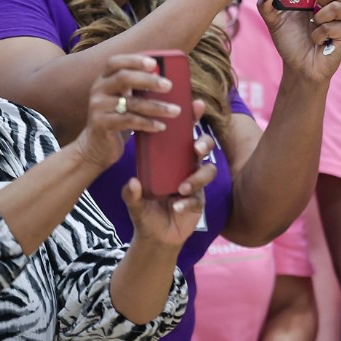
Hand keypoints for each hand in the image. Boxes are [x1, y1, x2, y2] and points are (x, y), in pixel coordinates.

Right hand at [72, 54, 190, 171]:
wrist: (95, 147)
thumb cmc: (118, 120)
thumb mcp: (128, 101)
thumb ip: (145, 91)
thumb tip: (181, 91)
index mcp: (105, 79)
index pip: (116, 62)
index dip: (134, 60)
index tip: (154, 63)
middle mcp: (99, 89)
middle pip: (123, 78)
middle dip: (148, 80)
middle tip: (169, 86)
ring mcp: (98, 106)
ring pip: (130, 103)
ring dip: (156, 106)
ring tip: (175, 111)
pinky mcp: (101, 124)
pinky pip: (128, 121)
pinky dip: (147, 123)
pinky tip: (160, 126)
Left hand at [123, 99, 215, 251]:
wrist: (154, 236)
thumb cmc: (145, 210)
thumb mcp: (133, 201)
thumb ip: (132, 194)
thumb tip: (133, 182)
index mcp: (171, 159)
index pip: (183, 134)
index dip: (192, 118)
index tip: (195, 104)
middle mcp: (186, 167)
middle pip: (204, 147)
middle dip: (204, 144)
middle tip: (195, 148)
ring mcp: (195, 184)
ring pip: (208, 171)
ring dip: (197, 177)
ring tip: (182, 187)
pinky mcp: (198, 202)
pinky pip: (199, 197)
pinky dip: (188, 202)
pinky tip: (177, 206)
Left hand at [258, 0, 340, 81]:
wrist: (298, 67)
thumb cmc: (289, 42)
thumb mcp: (274, 22)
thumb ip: (266, 6)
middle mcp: (331, 3)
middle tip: (315, 2)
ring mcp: (340, 18)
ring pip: (338, 5)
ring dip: (321, 16)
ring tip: (312, 24)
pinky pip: (336, 26)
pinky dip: (321, 34)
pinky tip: (316, 40)